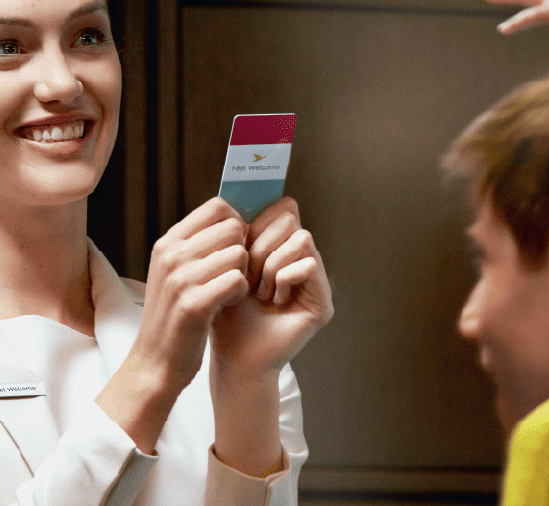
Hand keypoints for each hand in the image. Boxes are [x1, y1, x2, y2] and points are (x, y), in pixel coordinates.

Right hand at [125, 197, 250, 388]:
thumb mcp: (176, 272)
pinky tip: (225, 305)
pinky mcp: (193, 303)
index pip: (218, 206)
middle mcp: (171, 255)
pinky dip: (239, 293)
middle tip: (231, 275)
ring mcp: (180, 278)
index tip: (236, 246)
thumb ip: (200, 245)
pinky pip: (237, 280)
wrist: (155, 362)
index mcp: (168, 242)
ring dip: (242, 275)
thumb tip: (237, 217)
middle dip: (242, 251)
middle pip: (234, 228)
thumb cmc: (174, 316)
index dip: (237, 223)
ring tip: (226, 292)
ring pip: (239, 254)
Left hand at [209, 197, 333, 380]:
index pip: (282, 207)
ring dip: (270, 265)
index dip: (259, 218)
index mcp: (279, 247)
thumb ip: (238, 233)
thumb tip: (240, 193)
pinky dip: (283, 280)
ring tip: (259, 292)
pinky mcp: (323, 300)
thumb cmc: (225, 313)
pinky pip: (309, 265)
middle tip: (246, 276)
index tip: (239, 240)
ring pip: (301, 238)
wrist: (232, 356)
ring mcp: (315, 279)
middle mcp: (301, 259)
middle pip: (290, 217)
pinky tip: (272, 302)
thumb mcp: (226, 266)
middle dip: (260, 244)